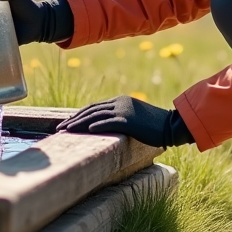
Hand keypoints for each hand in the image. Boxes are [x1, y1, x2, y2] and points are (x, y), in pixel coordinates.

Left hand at [56, 95, 173, 147]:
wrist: (171, 125)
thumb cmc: (153, 126)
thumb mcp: (134, 118)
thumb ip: (119, 118)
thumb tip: (103, 126)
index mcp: (120, 100)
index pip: (93, 107)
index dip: (78, 115)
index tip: (66, 124)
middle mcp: (120, 102)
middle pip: (91, 110)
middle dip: (73, 119)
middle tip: (59, 129)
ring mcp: (124, 110)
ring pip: (96, 116)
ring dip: (78, 124)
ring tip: (66, 131)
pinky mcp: (129, 120)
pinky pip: (109, 122)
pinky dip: (96, 125)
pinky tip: (86, 130)